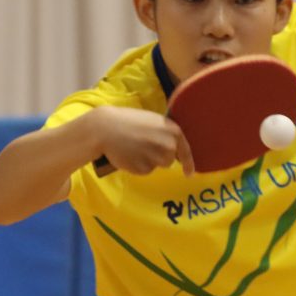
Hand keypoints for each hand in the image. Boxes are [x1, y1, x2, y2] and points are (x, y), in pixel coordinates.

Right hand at [77, 106, 194, 175]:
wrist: (106, 128)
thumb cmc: (129, 121)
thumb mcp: (154, 122)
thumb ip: (166, 134)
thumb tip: (174, 148)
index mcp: (173, 131)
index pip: (185, 151)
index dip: (189, 164)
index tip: (189, 174)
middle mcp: (168, 145)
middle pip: (169, 160)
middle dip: (159, 156)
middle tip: (143, 144)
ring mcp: (157, 157)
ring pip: (157, 166)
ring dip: (148, 161)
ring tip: (134, 147)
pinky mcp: (143, 168)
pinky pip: (144, 170)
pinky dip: (137, 165)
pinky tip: (128, 154)